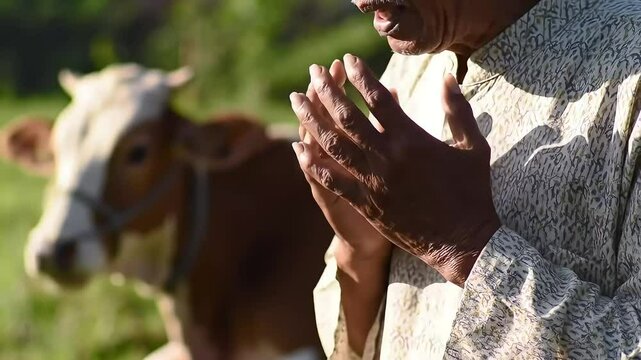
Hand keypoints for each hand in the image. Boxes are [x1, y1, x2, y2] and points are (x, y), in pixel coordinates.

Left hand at [290, 54, 499, 285]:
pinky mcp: (366, 204)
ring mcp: (373, 181)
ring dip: (312, 120)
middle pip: (348, 117)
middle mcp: (387, 157)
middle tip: (314, 72)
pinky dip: (314, 164)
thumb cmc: (472, 193)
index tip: (347, 60)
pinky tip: (299, 149)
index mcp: (412, 139)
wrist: (463, 241)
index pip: (379, 99)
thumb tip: (447, 78)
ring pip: (333, 145)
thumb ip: (459, 110)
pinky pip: (333, 181)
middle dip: (328, 91)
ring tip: (296, 101)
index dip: (361, 77)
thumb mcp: (473, 147)